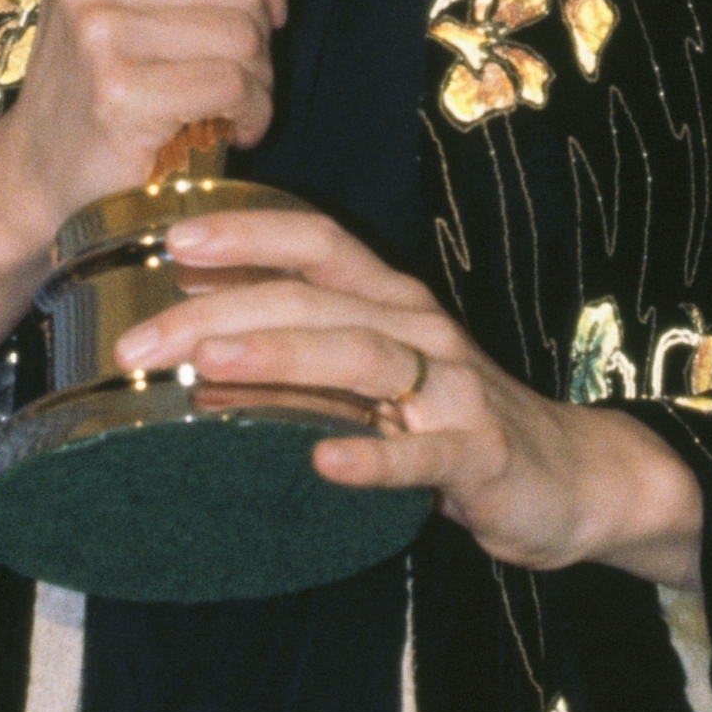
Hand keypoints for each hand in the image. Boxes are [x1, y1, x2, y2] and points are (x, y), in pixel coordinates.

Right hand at [0, 0, 329, 431]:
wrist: (44, 172)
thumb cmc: (113, 73)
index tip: (258, 7)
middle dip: (260, 32)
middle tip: (235, 68)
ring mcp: (95, 30)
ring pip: (244, 34)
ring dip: (258, 79)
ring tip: (226, 102)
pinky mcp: (118, 92)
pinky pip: (234, 84)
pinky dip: (249, 113)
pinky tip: (225, 129)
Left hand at [115, 204, 705, 586]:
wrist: (571, 480)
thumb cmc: (453, 422)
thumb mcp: (381, 373)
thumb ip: (311, 352)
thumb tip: (193, 340)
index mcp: (391, 301)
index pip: (316, 243)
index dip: (245, 231)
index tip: (169, 238)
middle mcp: (420, 327)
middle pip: (315, 299)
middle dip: (219, 311)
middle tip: (141, 339)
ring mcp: (455, 388)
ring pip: (360, 356)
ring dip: (280, 356)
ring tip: (208, 366)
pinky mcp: (481, 454)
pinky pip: (423, 452)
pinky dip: (373, 456)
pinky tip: (323, 461)